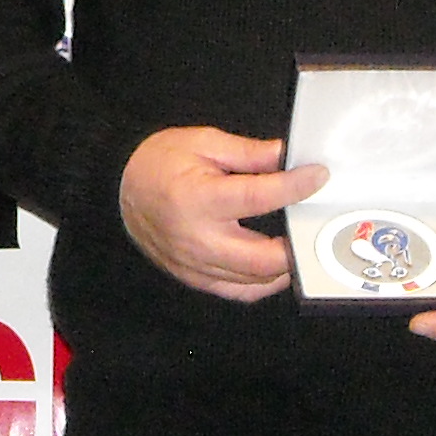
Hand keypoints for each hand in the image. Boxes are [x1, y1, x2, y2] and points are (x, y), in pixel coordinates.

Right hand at [118, 128, 316, 302]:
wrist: (117, 188)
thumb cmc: (158, 162)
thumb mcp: (203, 143)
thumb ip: (249, 153)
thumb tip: (288, 156)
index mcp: (199, 199)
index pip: (259, 197)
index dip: (295, 187)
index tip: (318, 176)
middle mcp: (198, 238)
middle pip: (264, 258)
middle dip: (297, 245)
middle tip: (313, 224)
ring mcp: (194, 264)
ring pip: (254, 281)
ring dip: (283, 267)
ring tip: (297, 244)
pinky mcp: (193, 277)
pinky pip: (237, 292)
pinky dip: (261, 283)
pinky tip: (274, 266)